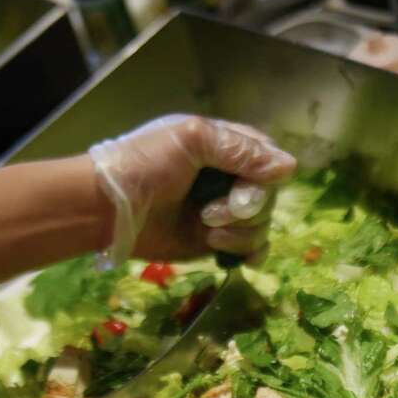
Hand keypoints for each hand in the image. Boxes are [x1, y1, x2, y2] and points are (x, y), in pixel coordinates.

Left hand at [88, 114, 296, 265]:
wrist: (106, 209)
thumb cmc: (143, 165)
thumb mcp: (192, 140)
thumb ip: (240, 150)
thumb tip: (290, 168)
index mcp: (223, 146)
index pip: (267, 156)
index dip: (264, 174)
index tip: (243, 185)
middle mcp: (227, 179)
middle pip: (268, 194)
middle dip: (247, 207)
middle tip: (212, 214)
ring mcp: (221, 213)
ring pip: (261, 224)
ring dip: (240, 232)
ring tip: (206, 230)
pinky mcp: (213, 243)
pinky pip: (250, 249)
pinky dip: (250, 253)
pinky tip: (237, 256)